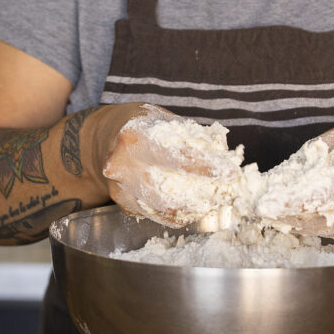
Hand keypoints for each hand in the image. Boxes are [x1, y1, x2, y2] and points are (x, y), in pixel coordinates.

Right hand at [101, 106, 243, 227]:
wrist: (101, 140)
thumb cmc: (138, 124)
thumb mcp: (161, 118)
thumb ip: (189, 135)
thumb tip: (222, 152)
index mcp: (135, 137)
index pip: (178, 157)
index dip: (208, 167)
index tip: (231, 173)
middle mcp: (124, 166)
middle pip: (172, 192)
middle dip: (206, 195)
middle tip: (229, 193)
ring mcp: (122, 189)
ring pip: (165, 210)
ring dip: (196, 208)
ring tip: (216, 200)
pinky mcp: (123, 204)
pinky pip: (158, 216)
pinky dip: (180, 213)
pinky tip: (195, 205)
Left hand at [249, 125, 333, 237]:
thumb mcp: (329, 141)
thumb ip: (305, 163)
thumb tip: (270, 184)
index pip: (326, 191)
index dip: (294, 200)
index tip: (266, 203)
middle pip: (320, 213)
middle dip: (285, 209)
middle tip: (257, 204)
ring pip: (319, 226)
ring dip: (291, 218)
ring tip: (269, 207)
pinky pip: (326, 231)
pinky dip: (305, 222)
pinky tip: (290, 212)